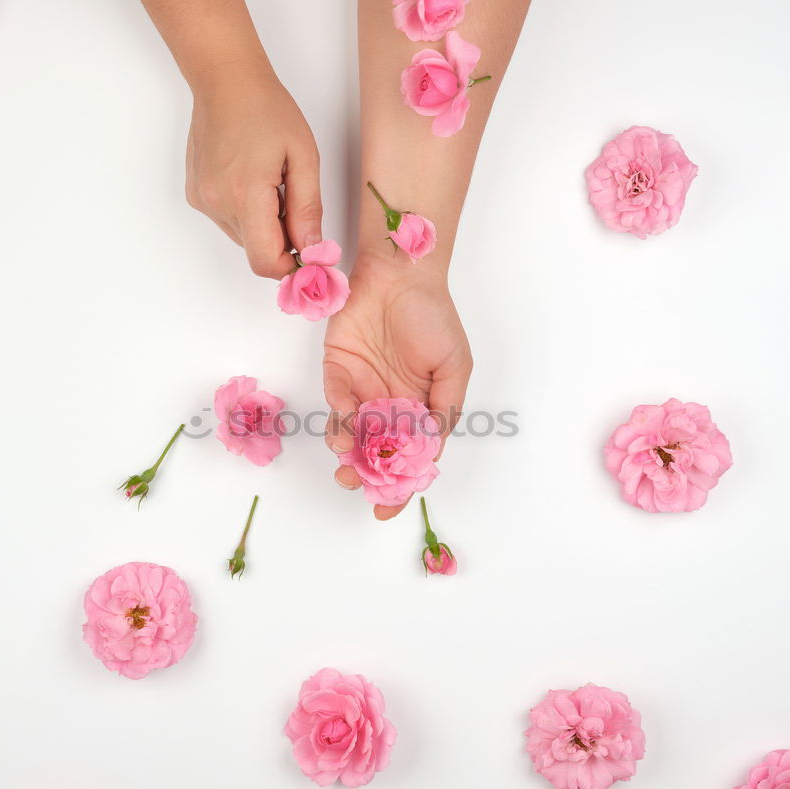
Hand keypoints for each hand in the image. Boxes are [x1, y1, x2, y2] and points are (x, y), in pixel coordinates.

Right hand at [186, 63, 322, 278]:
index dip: (290, 267)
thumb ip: (308, 208)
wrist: (225, 81)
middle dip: (282, 240)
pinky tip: (253, 180)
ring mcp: (203, 200)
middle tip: (296, 204)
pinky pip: (229, 222)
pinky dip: (248, 213)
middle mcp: (218, 203)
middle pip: (257, 251)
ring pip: (244, 238)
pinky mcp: (197, 196)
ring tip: (272, 185)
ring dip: (265, 225)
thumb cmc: (267, 109)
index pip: (265, 261)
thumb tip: (312, 249)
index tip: (309, 255)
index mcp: (246, 194)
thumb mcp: (303, 157)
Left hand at [323, 252, 472, 519]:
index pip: (407, 459)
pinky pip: (335, 404)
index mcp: (418, 410)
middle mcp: (388, 406)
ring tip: (347, 459)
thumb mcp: (454, 367)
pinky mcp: (337, 373)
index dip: (397, 488)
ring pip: (351, 436)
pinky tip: (343, 426)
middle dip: (365, 476)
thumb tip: (429, 453)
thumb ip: (443, 411)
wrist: (401, 275)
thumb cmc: (433, 317)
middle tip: (357, 485)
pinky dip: (337, 420)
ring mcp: (362, 391)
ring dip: (347, 453)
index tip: (385, 511)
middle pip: (374, 454)